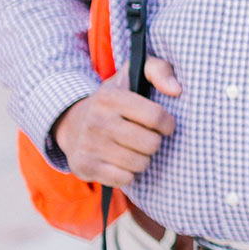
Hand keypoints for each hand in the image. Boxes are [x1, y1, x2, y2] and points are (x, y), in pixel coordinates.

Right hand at [52, 56, 181, 187]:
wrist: (71, 122)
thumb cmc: (115, 98)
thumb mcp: (133, 74)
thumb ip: (160, 70)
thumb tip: (177, 90)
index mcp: (110, 97)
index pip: (156, 116)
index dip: (168, 124)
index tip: (164, 125)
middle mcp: (96, 121)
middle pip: (151, 143)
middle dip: (155, 142)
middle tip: (146, 137)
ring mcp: (88, 145)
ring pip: (140, 163)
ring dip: (143, 159)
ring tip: (134, 148)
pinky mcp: (84, 167)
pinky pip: (125, 179)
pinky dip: (128, 174)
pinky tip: (121, 162)